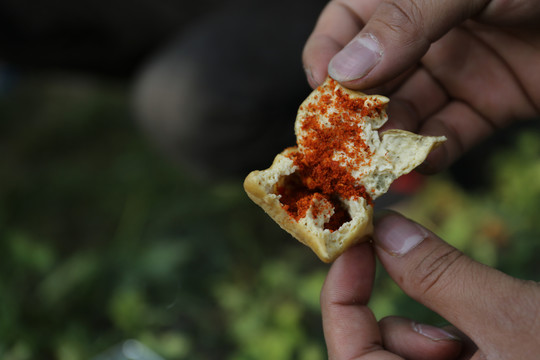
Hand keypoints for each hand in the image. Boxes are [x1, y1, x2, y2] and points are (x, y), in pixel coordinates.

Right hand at [303, 0, 539, 172]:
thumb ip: (405, 18)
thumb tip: (343, 71)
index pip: (344, 25)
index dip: (327, 59)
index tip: (323, 94)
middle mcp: (424, 33)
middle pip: (371, 79)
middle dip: (356, 114)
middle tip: (345, 147)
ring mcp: (457, 68)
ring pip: (407, 112)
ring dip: (390, 140)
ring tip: (380, 165)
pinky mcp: (491, 101)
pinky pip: (451, 133)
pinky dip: (434, 153)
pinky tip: (424, 163)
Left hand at [321, 211, 539, 358]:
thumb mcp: (517, 321)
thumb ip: (443, 277)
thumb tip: (386, 230)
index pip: (347, 351)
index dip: (340, 294)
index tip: (358, 243)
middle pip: (375, 351)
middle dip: (405, 317)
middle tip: (450, 315)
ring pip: (411, 356)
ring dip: (440, 334)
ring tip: (496, 335)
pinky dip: (462, 344)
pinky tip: (502, 340)